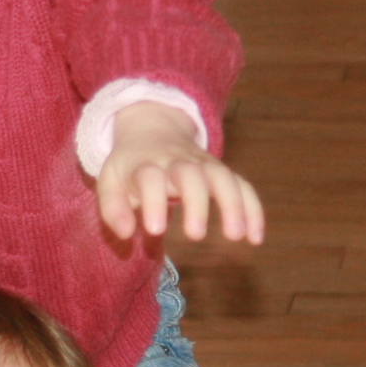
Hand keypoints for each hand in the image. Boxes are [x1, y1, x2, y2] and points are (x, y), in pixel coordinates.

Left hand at [95, 103, 263, 244]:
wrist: (152, 128)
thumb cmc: (130, 165)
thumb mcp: (110, 181)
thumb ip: (112, 208)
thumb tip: (125, 234)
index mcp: (147, 164)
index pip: (150, 178)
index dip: (153, 202)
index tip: (155, 230)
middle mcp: (177, 162)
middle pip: (191, 175)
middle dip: (197, 203)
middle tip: (195, 235)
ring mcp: (203, 165)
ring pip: (222, 177)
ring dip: (232, 204)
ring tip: (236, 236)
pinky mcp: (221, 172)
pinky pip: (242, 185)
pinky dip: (252, 208)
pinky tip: (255, 238)